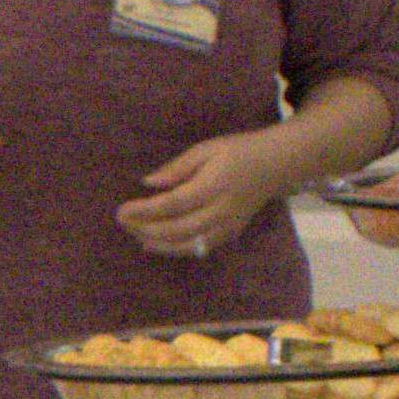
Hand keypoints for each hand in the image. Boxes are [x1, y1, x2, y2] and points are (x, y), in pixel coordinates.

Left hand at [117, 129, 294, 261]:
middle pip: (177, 229)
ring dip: (157, 243)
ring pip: (187, 245)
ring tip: (136, 234)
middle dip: (146, 229)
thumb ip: (177, 168)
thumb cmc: (237, 152)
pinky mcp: (229, 235)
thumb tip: (148, 183)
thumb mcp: (207, 149)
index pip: (173, 204)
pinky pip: (198, 248)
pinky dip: (173, 249)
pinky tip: (153, 244)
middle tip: (124, 222)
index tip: (122, 211)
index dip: (145, 211)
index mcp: (214, 185)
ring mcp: (227, 226)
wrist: (275, 165)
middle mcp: (221, 210)